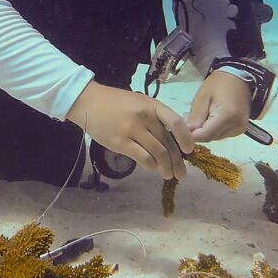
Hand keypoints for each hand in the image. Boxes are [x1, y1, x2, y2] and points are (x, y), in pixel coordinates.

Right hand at [66, 81, 194, 179]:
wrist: (88, 102)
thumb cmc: (115, 102)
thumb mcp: (139, 103)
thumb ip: (155, 117)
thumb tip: (173, 139)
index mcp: (152, 105)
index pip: (176, 122)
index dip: (186, 138)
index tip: (189, 151)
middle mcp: (144, 117)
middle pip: (168, 142)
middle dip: (177, 161)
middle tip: (181, 173)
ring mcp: (132, 130)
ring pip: (157, 153)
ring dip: (166, 167)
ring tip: (168, 175)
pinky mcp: (120, 142)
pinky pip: (142, 157)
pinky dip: (151, 166)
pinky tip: (152, 168)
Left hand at [187, 70, 250, 141]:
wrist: (238, 79)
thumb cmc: (218, 84)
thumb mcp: (202, 96)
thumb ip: (195, 117)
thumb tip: (188, 135)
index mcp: (227, 115)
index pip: (205, 135)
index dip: (191, 134)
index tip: (182, 127)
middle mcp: (236, 126)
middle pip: (210, 138)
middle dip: (197, 132)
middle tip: (189, 118)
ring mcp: (240, 129)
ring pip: (215, 138)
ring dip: (205, 131)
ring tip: (200, 116)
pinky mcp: (240, 130)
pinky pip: (221, 135)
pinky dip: (213, 130)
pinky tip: (209, 118)